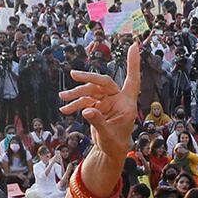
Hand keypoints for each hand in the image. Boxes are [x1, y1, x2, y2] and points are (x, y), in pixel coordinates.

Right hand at [59, 42, 141, 181]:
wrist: (109, 152)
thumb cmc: (114, 145)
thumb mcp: (107, 136)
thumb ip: (98, 122)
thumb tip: (86, 110)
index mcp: (127, 104)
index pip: (132, 80)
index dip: (133, 63)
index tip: (134, 45)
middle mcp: (117, 99)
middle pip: (103, 82)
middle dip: (88, 78)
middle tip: (74, 75)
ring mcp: (107, 101)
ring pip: (90, 91)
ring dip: (76, 94)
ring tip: (62, 96)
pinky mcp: (97, 106)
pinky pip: (84, 101)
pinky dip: (74, 104)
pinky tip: (64, 109)